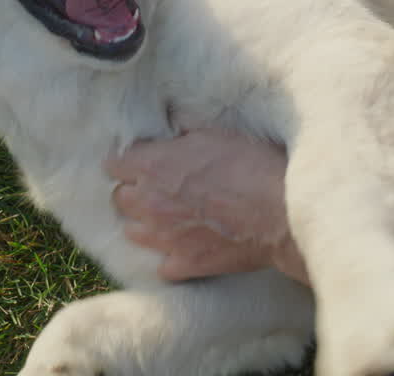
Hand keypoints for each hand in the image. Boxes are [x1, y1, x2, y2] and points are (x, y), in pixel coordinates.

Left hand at [106, 129, 308, 283]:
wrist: (280, 211)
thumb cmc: (252, 165)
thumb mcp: (215, 133)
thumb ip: (184, 134)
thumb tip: (173, 127)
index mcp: (153, 166)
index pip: (114, 164)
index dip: (126, 162)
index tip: (138, 161)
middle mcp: (150, 203)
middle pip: (119, 198)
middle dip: (132, 192)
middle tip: (154, 188)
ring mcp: (164, 237)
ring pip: (132, 232)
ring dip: (144, 223)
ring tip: (164, 218)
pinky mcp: (184, 264)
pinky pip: (161, 265)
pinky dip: (169, 257)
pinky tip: (182, 247)